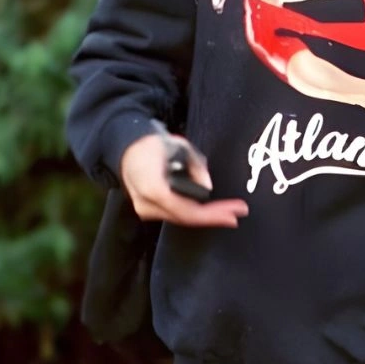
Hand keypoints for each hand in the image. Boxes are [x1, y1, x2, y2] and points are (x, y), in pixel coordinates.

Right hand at [120, 133, 248, 228]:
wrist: (126, 149)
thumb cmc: (152, 145)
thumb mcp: (179, 146)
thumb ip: (195, 166)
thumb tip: (208, 186)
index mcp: (153, 188)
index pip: (186, 210)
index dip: (211, 214)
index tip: (232, 212)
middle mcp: (147, 204)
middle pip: (185, 218)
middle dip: (213, 217)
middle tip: (237, 213)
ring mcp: (145, 210)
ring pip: (180, 218)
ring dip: (205, 216)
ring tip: (228, 211)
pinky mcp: (148, 210)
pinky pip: (174, 214)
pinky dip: (193, 213)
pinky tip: (210, 211)